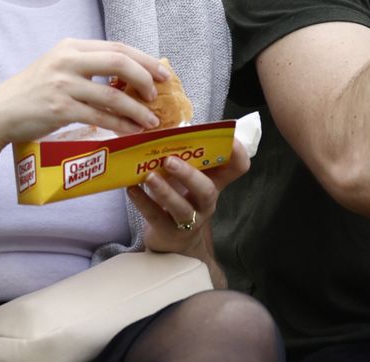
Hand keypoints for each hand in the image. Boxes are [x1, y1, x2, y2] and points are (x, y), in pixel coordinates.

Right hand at [0, 39, 169, 157]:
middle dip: (146, 77)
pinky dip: (120, 125)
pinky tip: (131, 131)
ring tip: (151, 120)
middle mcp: (68, 60)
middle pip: (120, 62)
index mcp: (72, 46)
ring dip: (137, 109)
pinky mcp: (60, 109)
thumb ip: (89, 66)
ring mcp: (63, 85)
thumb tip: (131, 75)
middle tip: (159, 93)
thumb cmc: (33, 91)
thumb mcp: (59, 67)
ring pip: (113, 95)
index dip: (144, 59)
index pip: (117, 47)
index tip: (163, 72)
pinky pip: (99, 117)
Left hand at [130, 143, 250, 254]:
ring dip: (164, 191)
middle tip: (169, 161)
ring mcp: (189, 220)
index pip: (237, 168)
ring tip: (149, 177)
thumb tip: (166, 128)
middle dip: (188, 174)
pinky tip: (132, 190)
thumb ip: (184, 156)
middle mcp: (206, 202)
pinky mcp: (169, 233)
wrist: (173, 241)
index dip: (237, 154)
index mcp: (215, 182)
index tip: (228, 140)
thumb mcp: (188, 179)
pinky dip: (143, 202)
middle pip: (206, 190)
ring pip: (181, 208)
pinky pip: (156, 217)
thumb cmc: (181, 199)